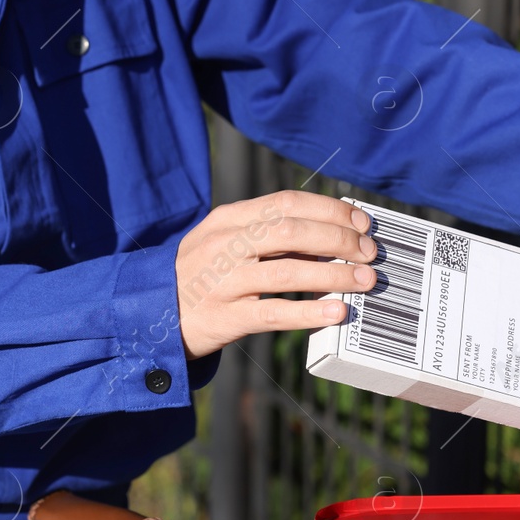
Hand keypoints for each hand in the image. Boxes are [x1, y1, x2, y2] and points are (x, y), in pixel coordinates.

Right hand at [176, 191, 378, 359]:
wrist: (149, 313)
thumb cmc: (199, 276)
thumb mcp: (223, 243)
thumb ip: (267, 236)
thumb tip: (328, 235)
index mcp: (229, 219)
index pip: (288, 202)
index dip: (331, 209)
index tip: (361, 221)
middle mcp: (226, 245)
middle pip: (292, 231)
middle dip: (340, 239)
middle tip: (370, 252)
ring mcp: (223, 281)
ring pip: (288, 270)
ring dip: (334, 274)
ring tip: (365, 281)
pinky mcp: (225, 317)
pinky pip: (274, 312)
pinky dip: (309, 311)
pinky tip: (336, 312)